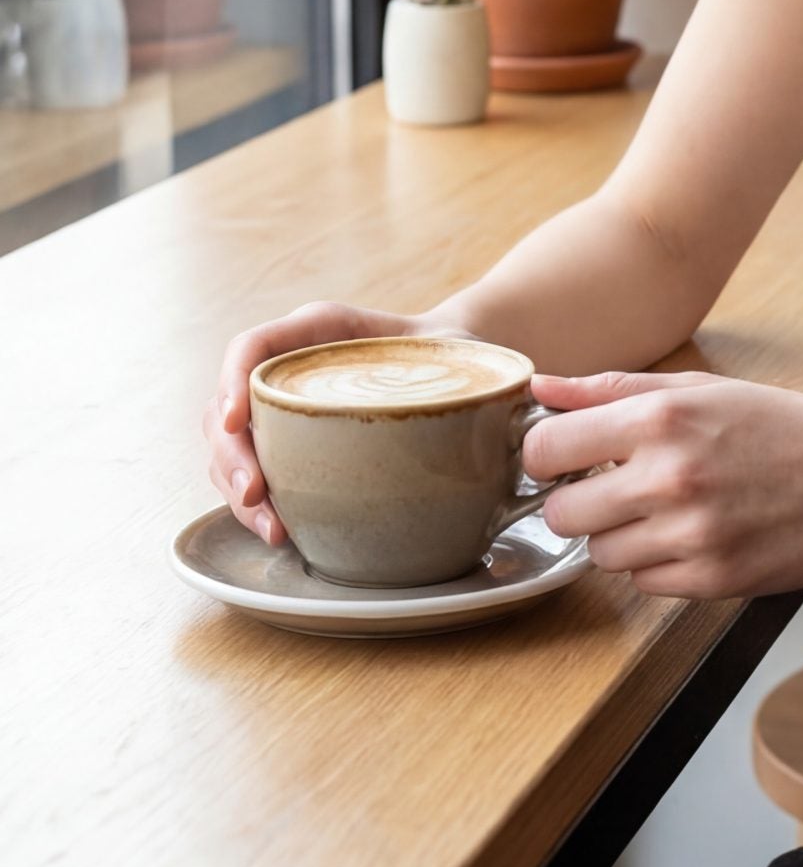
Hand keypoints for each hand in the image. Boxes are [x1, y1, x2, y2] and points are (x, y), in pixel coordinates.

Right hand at [204, 302, 467, 547]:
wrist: (455, 364)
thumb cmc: (452, 350)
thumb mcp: (454, 343)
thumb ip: (461, 361)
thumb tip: (512, 398)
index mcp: (316, 332)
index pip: (251, 348)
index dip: (231, 382)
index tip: (234, 419)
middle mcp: (287, 372)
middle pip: (225, 411)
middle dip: (232, 457)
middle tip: (256, 494)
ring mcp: (280, 413)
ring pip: (230, 451)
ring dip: (239, 494)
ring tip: (274, 530)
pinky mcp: (287, 450)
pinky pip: (255, 477)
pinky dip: (259, 507)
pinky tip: (282, 533)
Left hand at [524, 369, 802, 599]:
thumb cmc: (781, 427)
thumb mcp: (701, 388)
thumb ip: (612, 389)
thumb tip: (539, 386)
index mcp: (661, 418)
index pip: (545, 448)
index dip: (545, 455)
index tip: (563, 458)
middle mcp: (669, 476)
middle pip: (561, 513)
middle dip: (578, 502)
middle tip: (616, 488)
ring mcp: (690, 533)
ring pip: (601, 553)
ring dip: (621, 535)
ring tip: (667, 510)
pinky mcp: (709, 579)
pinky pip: (643, 582)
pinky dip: (658, 564)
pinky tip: (695, 535)